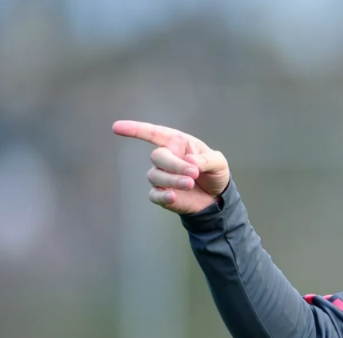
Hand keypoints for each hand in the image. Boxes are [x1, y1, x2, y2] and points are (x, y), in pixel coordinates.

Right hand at [112, 120, 229, 214]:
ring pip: (155, 176)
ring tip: (190, 184)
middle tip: (194, 173)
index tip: (116, 128)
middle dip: (175, 165)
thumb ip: (206, 160)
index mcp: (178, 143)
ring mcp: (162, 176)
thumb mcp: (218, 163)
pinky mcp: (162, 194)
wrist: (217, 198)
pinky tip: (173, 196)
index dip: (135, 130)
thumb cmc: (215, 173)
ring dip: (173, 180)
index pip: (154, 133)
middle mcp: (166, 157)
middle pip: (157, 156)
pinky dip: (162, 196)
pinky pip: (154, 195)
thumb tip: (189, 160)